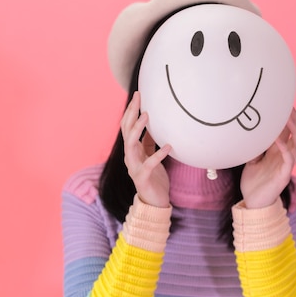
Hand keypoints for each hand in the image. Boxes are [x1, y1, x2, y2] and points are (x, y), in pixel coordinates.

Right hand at [121, 91, 171, 207]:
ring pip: (130, 144)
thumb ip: (149, 142)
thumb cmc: (154, 177)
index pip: (127, 125)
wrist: (154, 202)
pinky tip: (169, 146)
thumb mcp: (151, 156)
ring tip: (147, 116)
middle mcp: (129, 156)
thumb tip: (153, 126)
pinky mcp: (142, 177)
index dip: (131, 110)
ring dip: (138, 129)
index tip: (138, 94)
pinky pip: (149, 164)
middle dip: (132, 113)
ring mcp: (133, 166)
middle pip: (126, 130)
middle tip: (138, 98)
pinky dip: (158, 154)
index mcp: (132, 150)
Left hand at [240, 109, 295, 208]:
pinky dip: (284, 147)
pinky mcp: (284, 175)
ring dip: (295, 131)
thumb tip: (248, 131)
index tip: (283, 103)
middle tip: (289, 106)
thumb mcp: (251, 159)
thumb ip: (254, 146)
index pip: (288, 131)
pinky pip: (288, 159)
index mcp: (279, 152)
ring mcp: (287, 166)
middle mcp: (285, 157)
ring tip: (288, 118)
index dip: (288, 118)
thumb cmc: (253, 182)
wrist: (252, 203)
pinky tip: (277, 139)